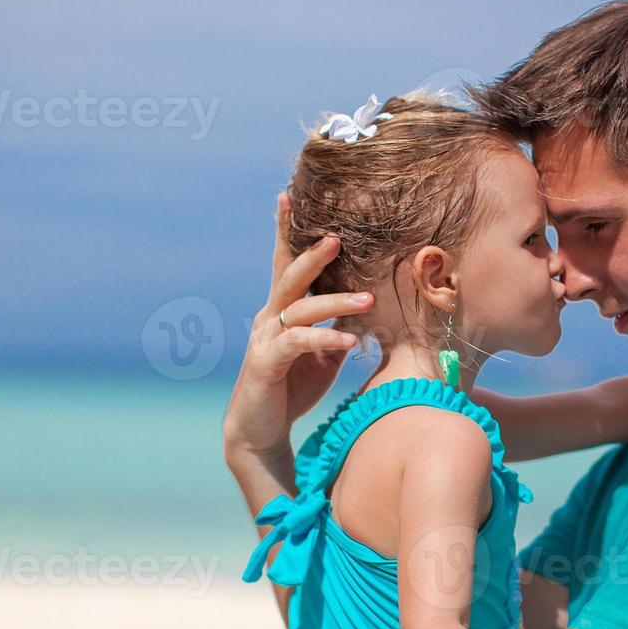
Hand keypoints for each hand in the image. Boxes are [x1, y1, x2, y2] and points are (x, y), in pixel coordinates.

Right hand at [222, 192, 375, 464]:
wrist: (259, 431)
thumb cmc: (291, 388)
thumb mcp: (320, 352)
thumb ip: (334, 324)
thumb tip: (363, 303)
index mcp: (281, 311)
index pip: (285, 264)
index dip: (286, 231)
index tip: (289, 196)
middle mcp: (268, 318)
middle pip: (290, 276)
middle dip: (312, 254)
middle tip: (337, 236)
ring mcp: (265, 340)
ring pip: (300, 309)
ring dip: (336, 302)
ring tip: (368, 298)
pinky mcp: (266, 365)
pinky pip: (298, 345)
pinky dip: (325, 340)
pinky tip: (349, 342)